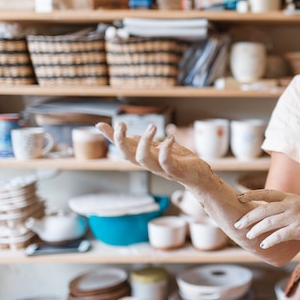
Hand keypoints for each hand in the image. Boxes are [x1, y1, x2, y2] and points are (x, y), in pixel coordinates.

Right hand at [96, 122, 213, 186]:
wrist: (200, 176)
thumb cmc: (181, 161)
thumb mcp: (161, 149)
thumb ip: (147, 145)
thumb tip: (131, 137)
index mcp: (145, 157)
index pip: (123, 147)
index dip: (111, 137)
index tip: (99, 124)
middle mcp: (149, 164)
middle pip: (127, 155)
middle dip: (120, 140)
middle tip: (122, 124)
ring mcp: (161, 168)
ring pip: (143, 159)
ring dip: (144, 142)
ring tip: (152, 126)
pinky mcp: (175, 170)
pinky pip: (166, 161)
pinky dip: (166, 149)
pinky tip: (171, 138)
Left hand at [235, 189, 299, 248]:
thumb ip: (285, 209)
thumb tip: (266, 215)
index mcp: (291, 197)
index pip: (267, 193)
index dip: (252, 194)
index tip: (239, 198)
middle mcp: (292, 204)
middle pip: (264, 208)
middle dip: (248, 216)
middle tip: (238, 224)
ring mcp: (295, 216)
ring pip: (269, 222)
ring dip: (256, 230)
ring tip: (248, 236)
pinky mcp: (299, 228)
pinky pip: (279, 235)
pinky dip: (270, 240)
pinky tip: (263, 245)